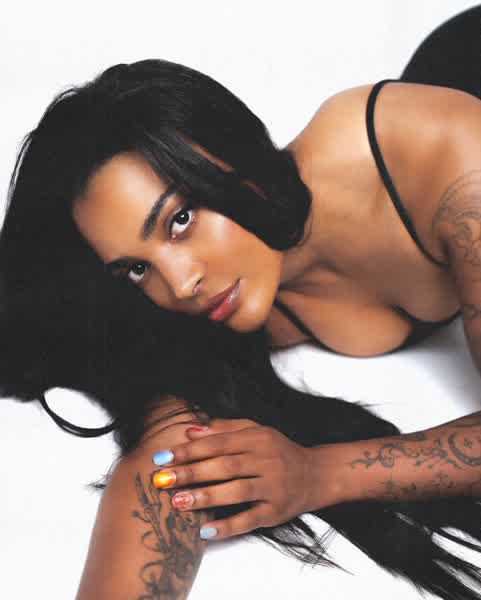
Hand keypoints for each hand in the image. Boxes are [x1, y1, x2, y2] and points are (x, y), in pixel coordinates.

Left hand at [150, 418, 339, 539]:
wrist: (317, 474)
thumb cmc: (278, 451)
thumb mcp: (255, 432)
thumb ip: (223, 429)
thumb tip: (189, 430)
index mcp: (258, 438)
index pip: (219, 443)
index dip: (190, 450)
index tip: (164, 458)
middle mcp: (267, 460)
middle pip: (225, 466)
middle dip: (191, 473)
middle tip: (162, 479)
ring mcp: (274, 487)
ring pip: (237, 491)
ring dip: (205, 497)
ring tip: (178, 501)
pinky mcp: (277, 511)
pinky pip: (250, 519)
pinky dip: (228, 525)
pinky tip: (206, 530)